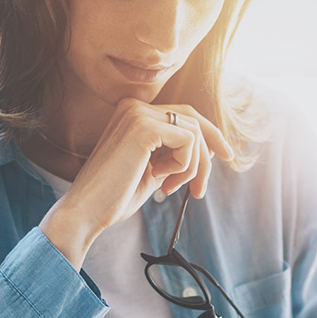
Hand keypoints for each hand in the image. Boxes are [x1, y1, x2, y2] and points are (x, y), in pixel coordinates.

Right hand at [39, 98, 233, 268]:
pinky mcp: (143, 126)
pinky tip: (161, 180)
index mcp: (135, 114)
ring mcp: (138, 113)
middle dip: (206, 157)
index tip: (227, 156)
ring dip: (191, 168)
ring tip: (169, 188)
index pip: (185, 115)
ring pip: (194, 133)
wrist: (89, 210)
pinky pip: (188, 141)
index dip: (211, 134)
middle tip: (199, 191)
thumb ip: (174, 157)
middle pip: (194, 121)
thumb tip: (207, 151)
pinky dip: (183, 166)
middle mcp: (135, 107)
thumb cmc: (116, 197)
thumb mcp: (153, 172)